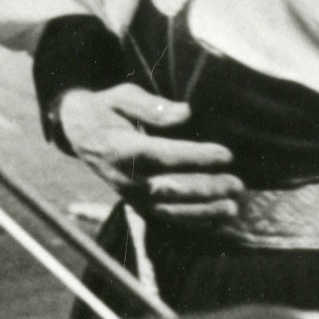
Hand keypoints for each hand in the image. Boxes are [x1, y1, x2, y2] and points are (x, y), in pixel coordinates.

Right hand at [56, 83, 241, 222]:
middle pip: (170, 189)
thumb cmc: (107, 110)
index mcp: (121, 149)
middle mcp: (125, 179)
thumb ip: (151, 107)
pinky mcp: (137, 203)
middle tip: (237, 185)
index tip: (226, 155)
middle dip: (206, 189)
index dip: (196, 157)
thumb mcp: (122, 96)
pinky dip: (192, 221)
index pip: (163, 156)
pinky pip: (166, 218)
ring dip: (203, 212)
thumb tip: (185, 113)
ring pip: (170, 210)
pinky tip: (217, 220)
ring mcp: (130, 195)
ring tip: (232, 209)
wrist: (80, 133)